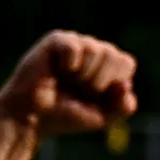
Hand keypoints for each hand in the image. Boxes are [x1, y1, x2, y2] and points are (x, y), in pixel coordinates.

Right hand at [0, 31, 139, 138]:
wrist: (32, 118)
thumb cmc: (67, 115)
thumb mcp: (102, 117)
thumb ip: (124, 107)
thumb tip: (126, 85)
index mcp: (109, 65)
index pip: (126, 63)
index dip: (113, 85)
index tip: (95, 96)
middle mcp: (94, 50)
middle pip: (114, 55)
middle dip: (98, 81)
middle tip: (79, 90)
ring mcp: (75, 42)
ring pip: (95, 50)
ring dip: (83, 75)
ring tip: (68, 81)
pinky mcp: (56, 41)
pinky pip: (74, 46)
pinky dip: (69, 64)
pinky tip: (59, 70)